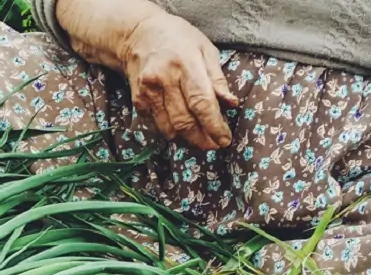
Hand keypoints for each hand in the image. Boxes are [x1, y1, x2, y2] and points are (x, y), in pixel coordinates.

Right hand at [117, 12, 236, 150]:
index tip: (224, 139)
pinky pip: (156, 125)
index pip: (201, 102)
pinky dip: (170, 131)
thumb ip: (218, 78)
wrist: (138, 34)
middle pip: (185, 121)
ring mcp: (148, 91)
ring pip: (169, 128)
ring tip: (199, 139)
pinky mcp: (138, 100)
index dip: (214, 125)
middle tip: (214, 145)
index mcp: (186, 64)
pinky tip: (180, 129)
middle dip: (202, 139)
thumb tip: (232, 103)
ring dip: (186, 139)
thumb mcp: (205, 49)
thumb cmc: (179, 39)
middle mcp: (164, 79)